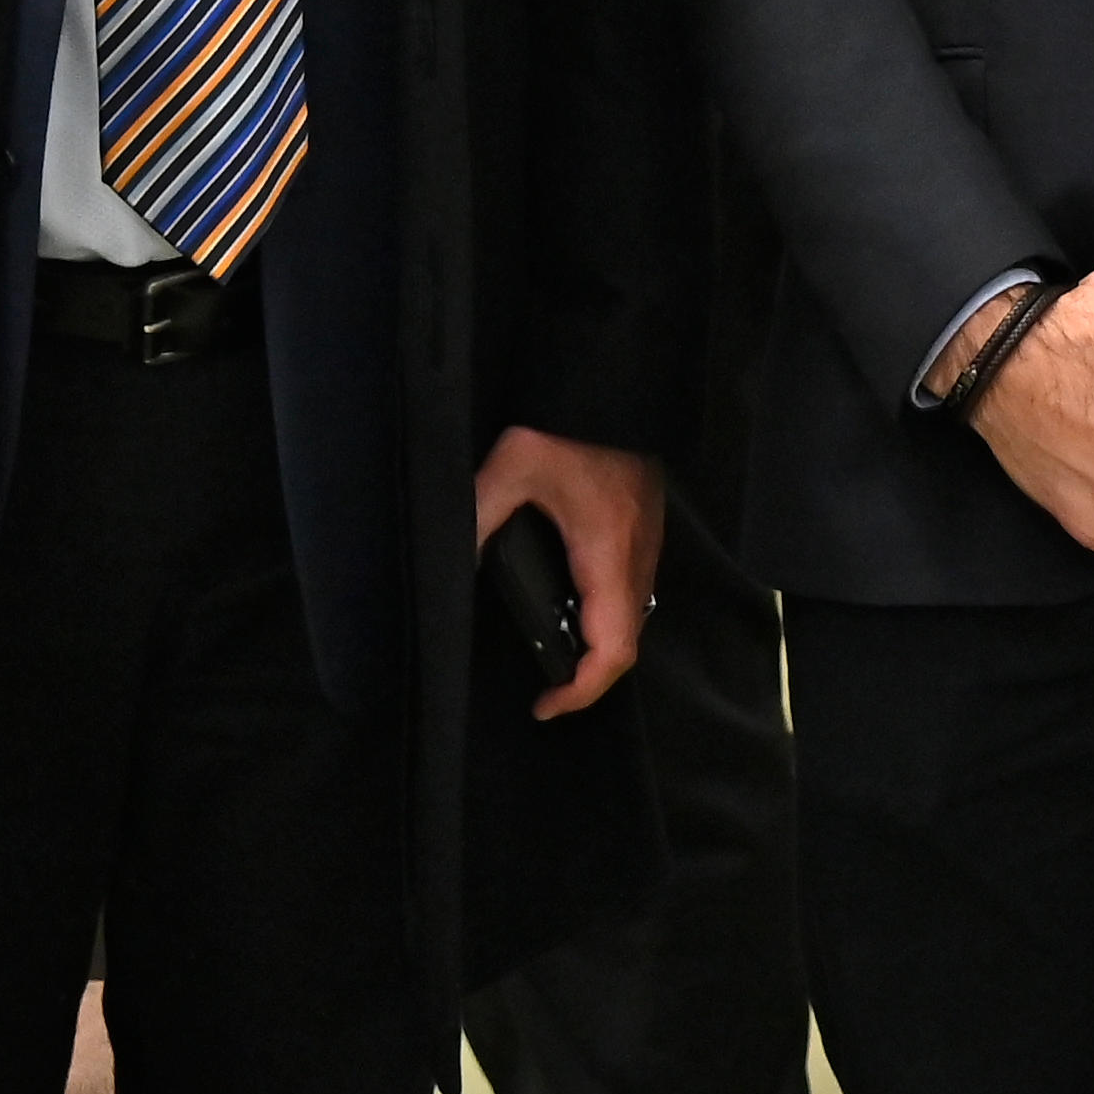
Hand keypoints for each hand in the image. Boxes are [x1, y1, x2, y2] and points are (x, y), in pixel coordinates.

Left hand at [471, 428, 663, 718]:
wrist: (614, 388)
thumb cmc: (570, 425)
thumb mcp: (513, 466)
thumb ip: (479, 514)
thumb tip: (448, 563)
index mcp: (606, 555)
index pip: (611, 650)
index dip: (582, 691)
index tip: (544, 705)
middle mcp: (635, 561)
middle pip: (627, 647)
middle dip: (587, 679)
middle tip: (543, 691)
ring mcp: (645, 549)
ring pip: (631, 623)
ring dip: (597, 650)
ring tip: (549, 657)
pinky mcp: (642, 534)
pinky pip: (629, 597)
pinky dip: (603, 620)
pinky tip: (567, 608)